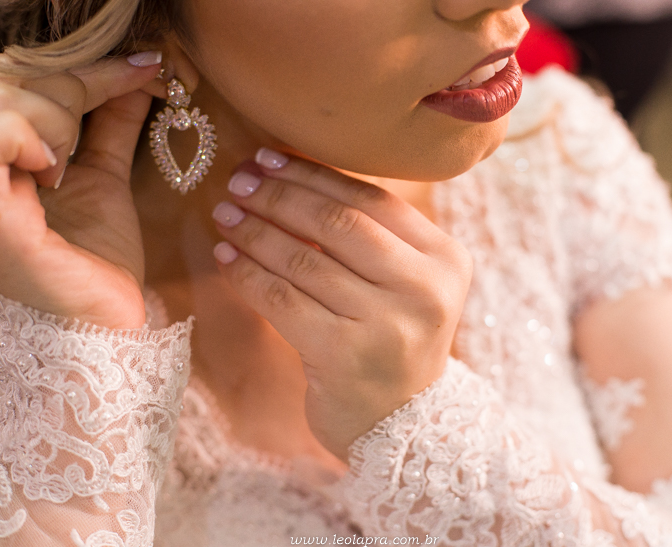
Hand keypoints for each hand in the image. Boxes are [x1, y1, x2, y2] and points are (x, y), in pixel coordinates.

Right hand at [0, 54, 163, 328]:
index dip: (78, 64)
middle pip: (0, 80)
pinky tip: (59, 167)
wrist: (108, 322)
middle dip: (74, 81)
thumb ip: (110, 123)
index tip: (144, 66)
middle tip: (124, 100)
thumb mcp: (106, 175)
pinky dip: (27, 138)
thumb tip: (135, 74)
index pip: (11, 80)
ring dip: (57, 112)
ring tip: (79, 157)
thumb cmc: (99, 258)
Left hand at [212, 150, 472, 458]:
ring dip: (256, 231)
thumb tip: (291, 177)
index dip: (315, 174)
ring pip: (305, 259)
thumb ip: (370, 237)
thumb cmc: (391, 340)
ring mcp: (387, 323)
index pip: (373, 200)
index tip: (269, 158)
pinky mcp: (345, 356)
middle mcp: (424, 288)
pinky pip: (282, 300)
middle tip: (238, 182)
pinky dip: (248, 274)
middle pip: (339, 223)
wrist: (401, 423)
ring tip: (225, 214)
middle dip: (280, 196)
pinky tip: (227, 257)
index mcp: (446, 259)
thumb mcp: (403, 284)